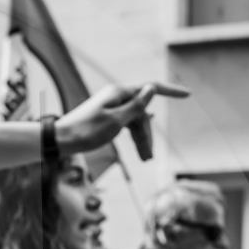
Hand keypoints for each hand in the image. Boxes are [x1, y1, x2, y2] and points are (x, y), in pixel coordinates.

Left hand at [56, 82, 187, 154]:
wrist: (60, 140)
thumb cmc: (86, 131)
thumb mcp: (115, 121)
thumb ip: (136, 106)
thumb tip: (151, 87)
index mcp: (119, 93)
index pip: (150, 88)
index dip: (170, 92)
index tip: (188, 95)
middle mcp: (116, 97)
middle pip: (142, 112)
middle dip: (147, 134)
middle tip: (147, 158)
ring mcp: (111, 107)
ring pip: (134, 122)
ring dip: (140, 140)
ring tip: (144, 160)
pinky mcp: (106, 117)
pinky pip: (126, 125)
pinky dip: (132, 136)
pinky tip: (140, 146)